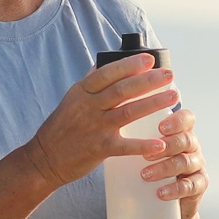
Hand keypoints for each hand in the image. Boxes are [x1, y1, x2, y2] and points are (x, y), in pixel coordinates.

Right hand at [25, 54, 178, 188]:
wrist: (44, 159)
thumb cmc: (61, 128)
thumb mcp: (71, 99)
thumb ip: (89, 82)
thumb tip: (103, 62)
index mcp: (82, 92)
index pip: (108, 73)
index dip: (129, 65)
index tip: (150, 59)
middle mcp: (88, 107)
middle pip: (122, 89)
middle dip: (148, 80)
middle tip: (170, 75)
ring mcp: (94, 128)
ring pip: (128, 112)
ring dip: (153, 103)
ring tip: (174, 96)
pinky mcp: (98, 149)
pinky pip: (124, 146)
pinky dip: (142, 145)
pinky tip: (160, 143)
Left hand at [140, 108, 206, 218]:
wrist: (165, 201)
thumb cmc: (151, 164)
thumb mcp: (145, 146)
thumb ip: (134, 132)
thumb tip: (106, 119)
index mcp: (181, 131)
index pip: (186, 119)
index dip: (177, 121)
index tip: (160, 127)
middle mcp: (192, 146)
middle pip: (187, 140)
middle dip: (167, 145)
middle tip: (146, 155)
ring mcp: (197, 165)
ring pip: (186, 162)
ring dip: (165, 168)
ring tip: (145, 175)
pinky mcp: (199, 186)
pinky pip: (191, 186)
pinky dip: (175, 189)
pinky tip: (160, 193)